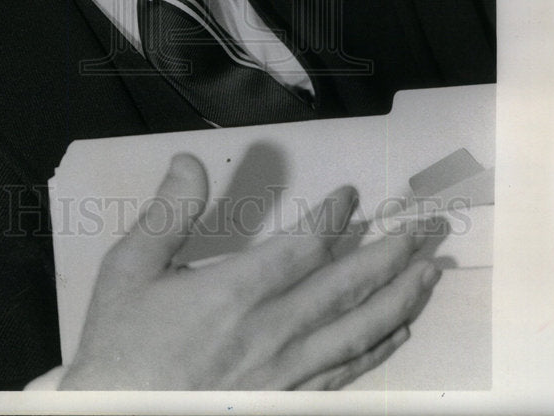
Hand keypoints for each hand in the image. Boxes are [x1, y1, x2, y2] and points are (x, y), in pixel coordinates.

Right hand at [59, 153, 444, 389]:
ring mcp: (284, 372)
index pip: (305, 245)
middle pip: (347, 286)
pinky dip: (378, 349)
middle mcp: (271, 331)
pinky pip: (344, 373)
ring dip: (400, 297)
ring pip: (357, 330)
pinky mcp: (285, 400)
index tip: (352, 196)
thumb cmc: (121, 346)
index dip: (335, 216)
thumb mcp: (129, 268)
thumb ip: (167, 212)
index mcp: (236, 291)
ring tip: (431, 272)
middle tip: (428, 227)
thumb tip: (189, 160)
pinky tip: (397, 332)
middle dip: (392, 252)